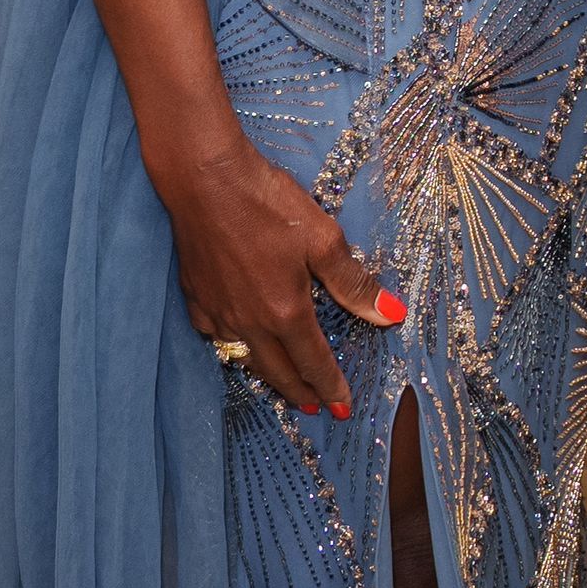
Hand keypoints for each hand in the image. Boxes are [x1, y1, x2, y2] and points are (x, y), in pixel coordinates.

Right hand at [156, 135, 404, 418]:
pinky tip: (239, 343)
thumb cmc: (268, 202)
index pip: (314, 362)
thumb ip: (353, 282)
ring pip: (247, 359)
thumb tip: (391, 315)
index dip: (331, 385)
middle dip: (301, 392)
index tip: (344, 407)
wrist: (205, 179)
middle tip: (317, 408)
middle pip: (279, 370)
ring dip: (269, 376)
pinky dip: (234, 349)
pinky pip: (217, 337)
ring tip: (283, 384)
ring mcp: (218, 313)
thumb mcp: (322, 238)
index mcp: (285, 312)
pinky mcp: (195, 298)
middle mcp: (250, 323)